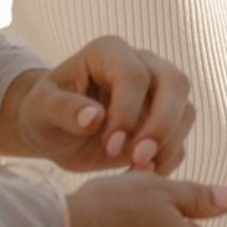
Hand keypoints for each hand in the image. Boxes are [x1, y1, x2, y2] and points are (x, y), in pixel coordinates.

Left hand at [0, 36, 196, 173]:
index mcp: (109, 52)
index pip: (134, 75)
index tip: (110, 145)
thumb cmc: (43, 112)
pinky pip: (181, 136)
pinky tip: (140, 173)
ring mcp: (157, 90)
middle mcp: (142, 64)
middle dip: (162, 124)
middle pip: (175, 83)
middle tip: (139, 158)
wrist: (53, 129)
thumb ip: (64, 109)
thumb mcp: (41, 108)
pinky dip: (168, 157)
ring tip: (138, 168)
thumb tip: (94, 118)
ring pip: (185, 109)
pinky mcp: (163, 119)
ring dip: (169, 142)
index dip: (127, 111)